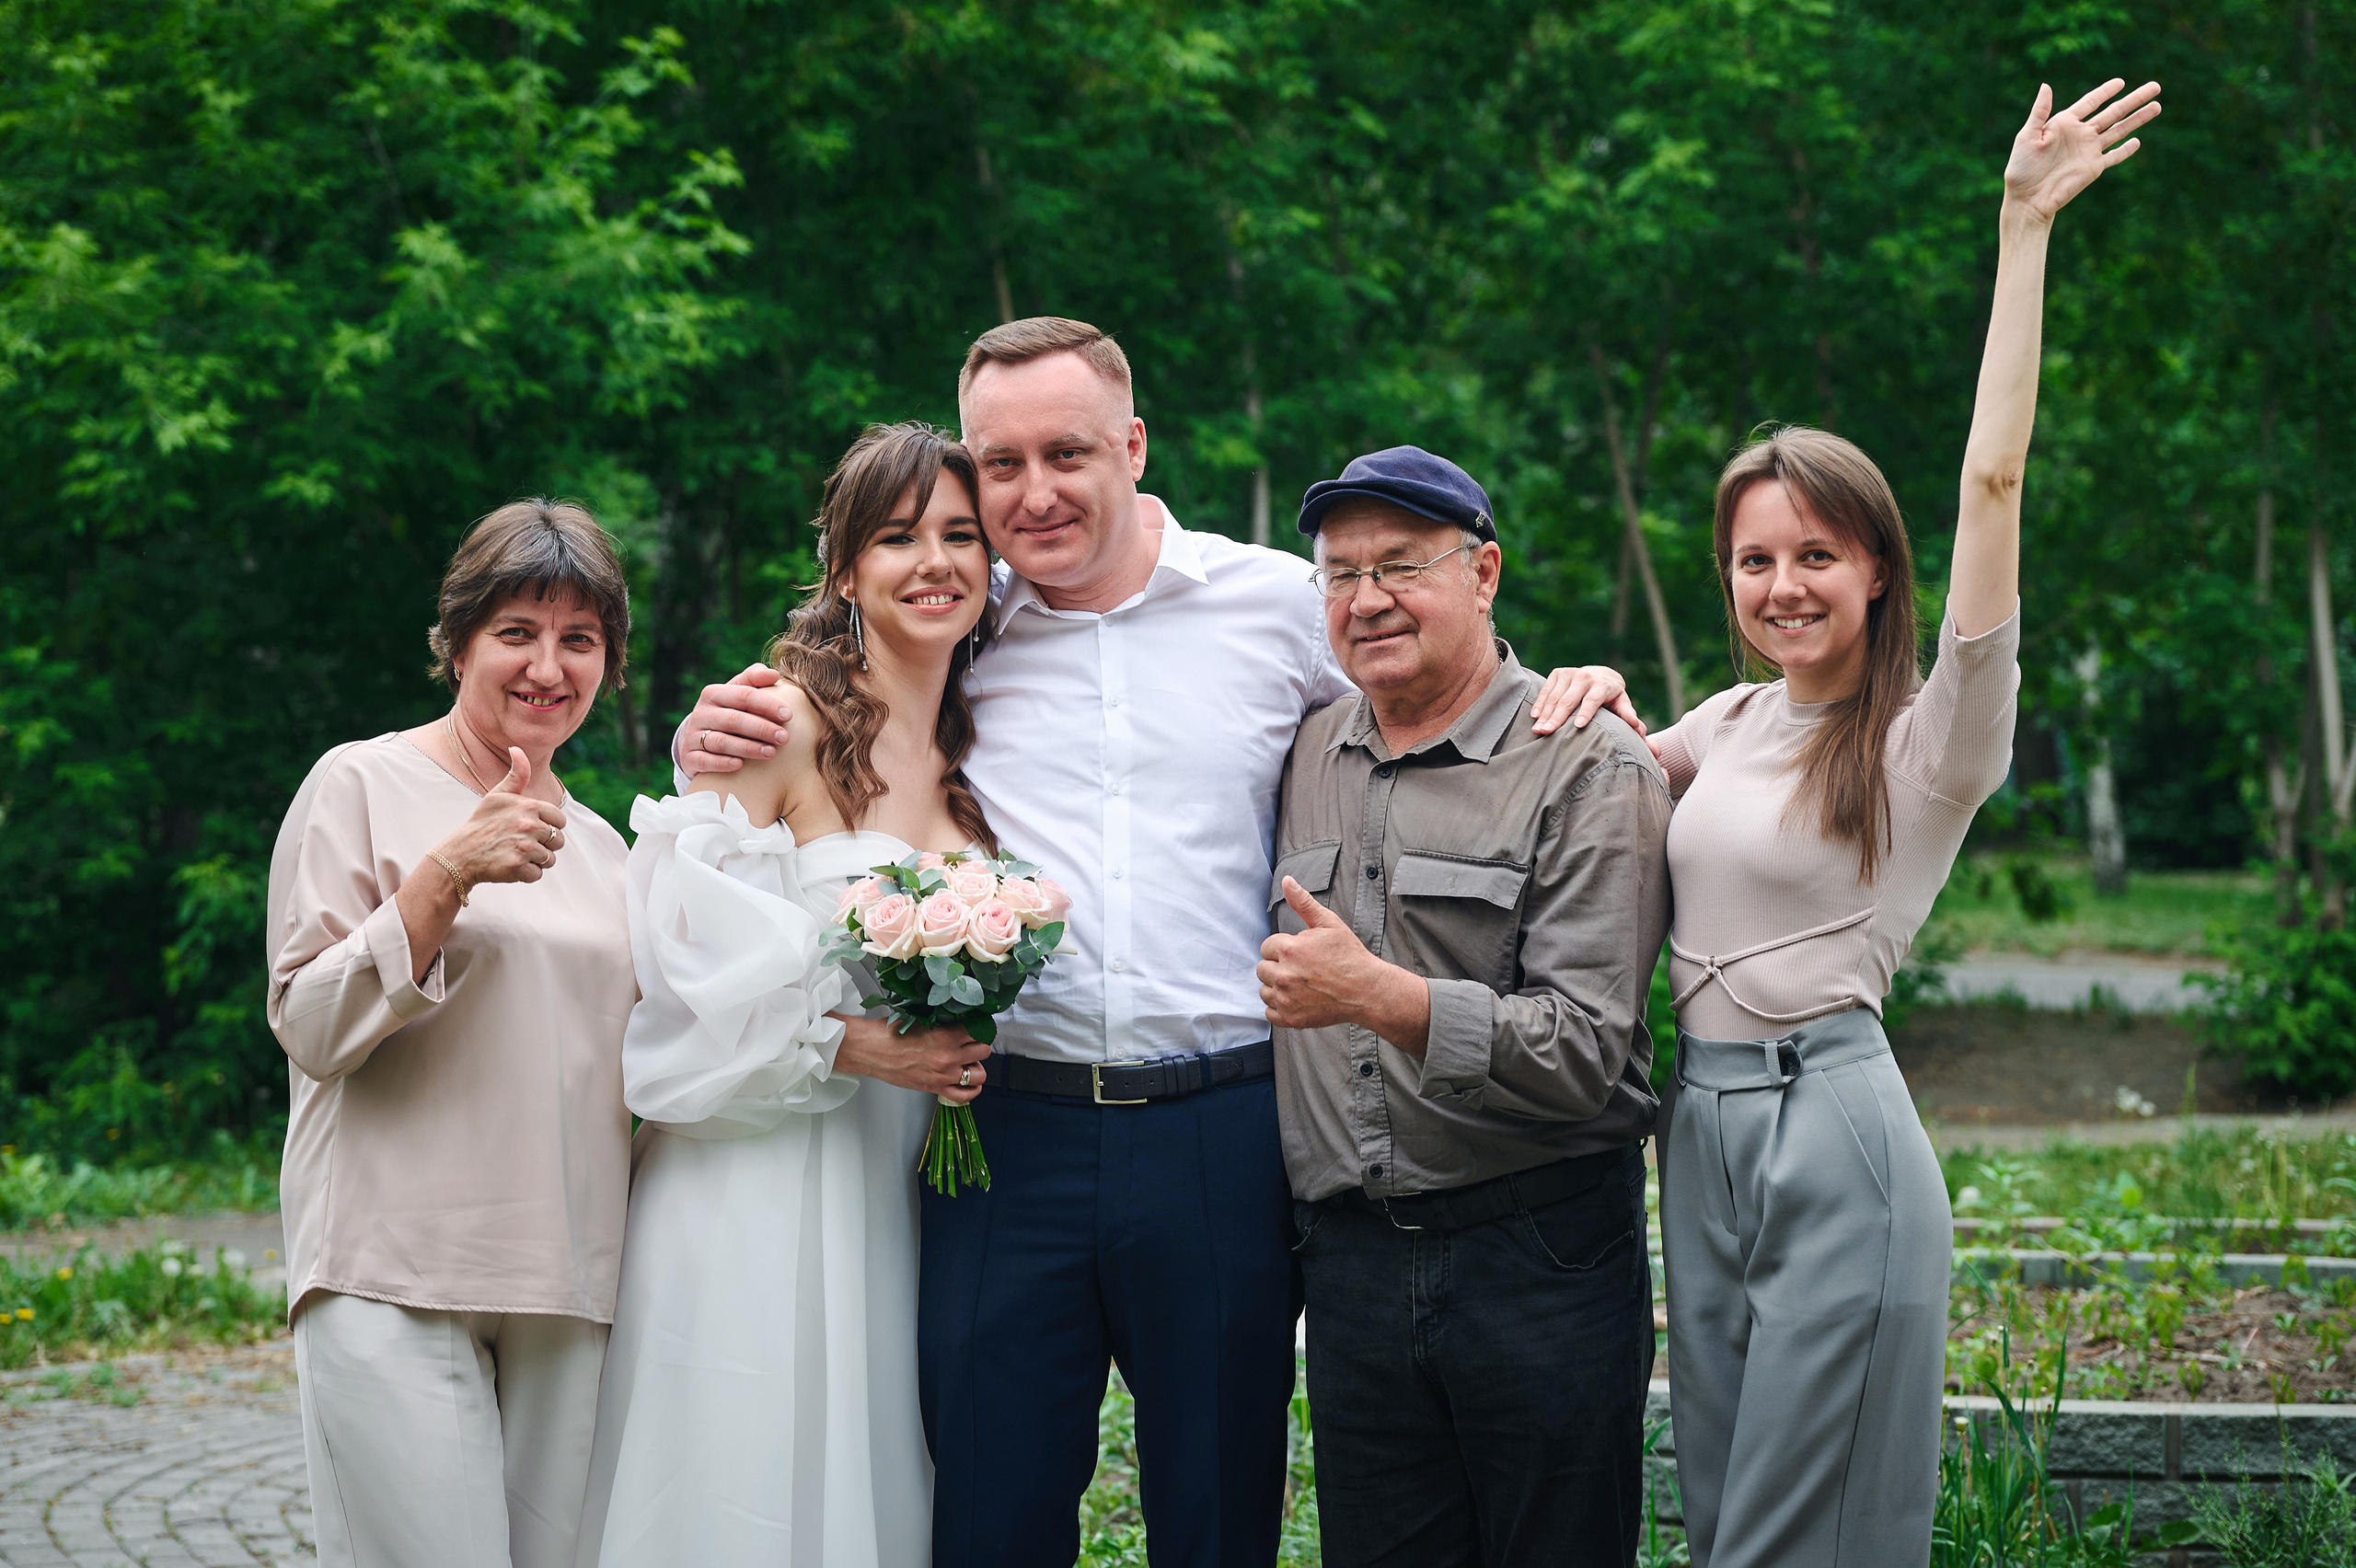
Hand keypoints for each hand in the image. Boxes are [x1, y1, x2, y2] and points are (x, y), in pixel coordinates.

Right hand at [435, 749, 567, 886]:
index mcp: (528, 806)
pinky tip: (511, 866)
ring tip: (515, 854)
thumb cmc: (482, 823)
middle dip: (544, 845)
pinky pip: (537, 874)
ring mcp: (523, 846)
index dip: (548, 827)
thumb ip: (516, 774)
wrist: (461, 854)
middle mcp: (528, 825)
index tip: (531, 829)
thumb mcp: (498, 795)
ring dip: (536, 861)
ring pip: (550, 859)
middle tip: (521, 844)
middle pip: (558, 841)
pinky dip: (526, 874)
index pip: (560, 821)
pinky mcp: (517, 867)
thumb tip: (517, 748)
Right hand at [679, 664, 791, 773]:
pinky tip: (740, 765)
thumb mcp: (736, 693)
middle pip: (733, 720)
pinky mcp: (689, 758)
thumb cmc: (727, 712)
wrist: (696, 738)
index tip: (789, 715)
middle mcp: (701, 713)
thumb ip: (754, 679)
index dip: (767, 704)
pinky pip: (705, 761)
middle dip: (762, 728)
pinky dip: (722, 763)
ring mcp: (692, 736)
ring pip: (721, 742)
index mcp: (713, 694)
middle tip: (784, 737)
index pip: (743, 695)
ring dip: (747, 747)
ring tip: (771, 752)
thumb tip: (773, 674)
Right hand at [834, 1017, 991, 1103]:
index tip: (975, 1027)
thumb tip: (960, 1022)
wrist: (871, 1050)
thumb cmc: (890, 1033)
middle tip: (969, 1043)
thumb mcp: (922, 1019)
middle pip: (983, 1051)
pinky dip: (971, 1090)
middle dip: (978, 1046)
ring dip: (976, 1067)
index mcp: (946, 1036)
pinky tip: (967, 1082)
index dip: (978, 1027)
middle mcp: (949, 1057)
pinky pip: (966, 1095)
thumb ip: (944, 1023)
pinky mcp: (935, 1088)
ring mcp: (944, 1075)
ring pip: (980, 1074)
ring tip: (968, 1062)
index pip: (979, 1031)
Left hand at [1257, 879, 1430, 1051]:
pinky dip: (1280, 1008)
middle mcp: (1283, 974)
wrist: (1366, 990)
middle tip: (1301, 969)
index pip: (1267, 947)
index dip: (1283, 948)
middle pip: (1262, 969)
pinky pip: (1270, 1013)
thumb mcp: (1328, 923)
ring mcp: (1286, 998)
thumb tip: (1287, 881)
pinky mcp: (1291, 1018)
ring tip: (1300, 984)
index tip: (1300, 954)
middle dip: (1278, 967)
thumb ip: (1303, 903)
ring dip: (1276, 987)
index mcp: (1289, 948)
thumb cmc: (1349, 956)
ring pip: (1264, 990)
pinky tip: (1297, 1000)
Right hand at [1531, 665, 1646, 736]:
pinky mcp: (1558, 673)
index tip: (1578, 726)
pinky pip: (1546, 690)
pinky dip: (1540, 704)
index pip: (1593, 699)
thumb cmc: (1612, 697)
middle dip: (1557, 717)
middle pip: (1569, 699)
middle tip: (1547, 733)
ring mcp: (1570, 673)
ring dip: (1545, 714)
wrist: (1601, 674)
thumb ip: (1628, 715)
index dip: (1586, 712)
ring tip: (1538, 730)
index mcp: (1603, 684)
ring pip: (1555, 696)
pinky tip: (1535, 717)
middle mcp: (1585, 676)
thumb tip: (1637, 727)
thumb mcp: (1622, 704)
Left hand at [2003, 78, 2159, 223]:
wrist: (2027, 199)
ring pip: (2119, 130)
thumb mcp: (2027, 136)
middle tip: (2155, 86)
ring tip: (2157, 105)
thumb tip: (2046, 85)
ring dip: (2138, 119)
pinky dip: (2126, 150)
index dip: (2105, 91)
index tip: (2121, 82)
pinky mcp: (2094, 168)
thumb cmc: (2021, 168)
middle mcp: (2080, 134)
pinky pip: (2114, 157)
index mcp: (2064, 123)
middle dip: (2134, 99)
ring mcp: (2089, 151)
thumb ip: (2039, 112)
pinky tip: (2137, 141)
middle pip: (2113, 112)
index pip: (2090, 102)